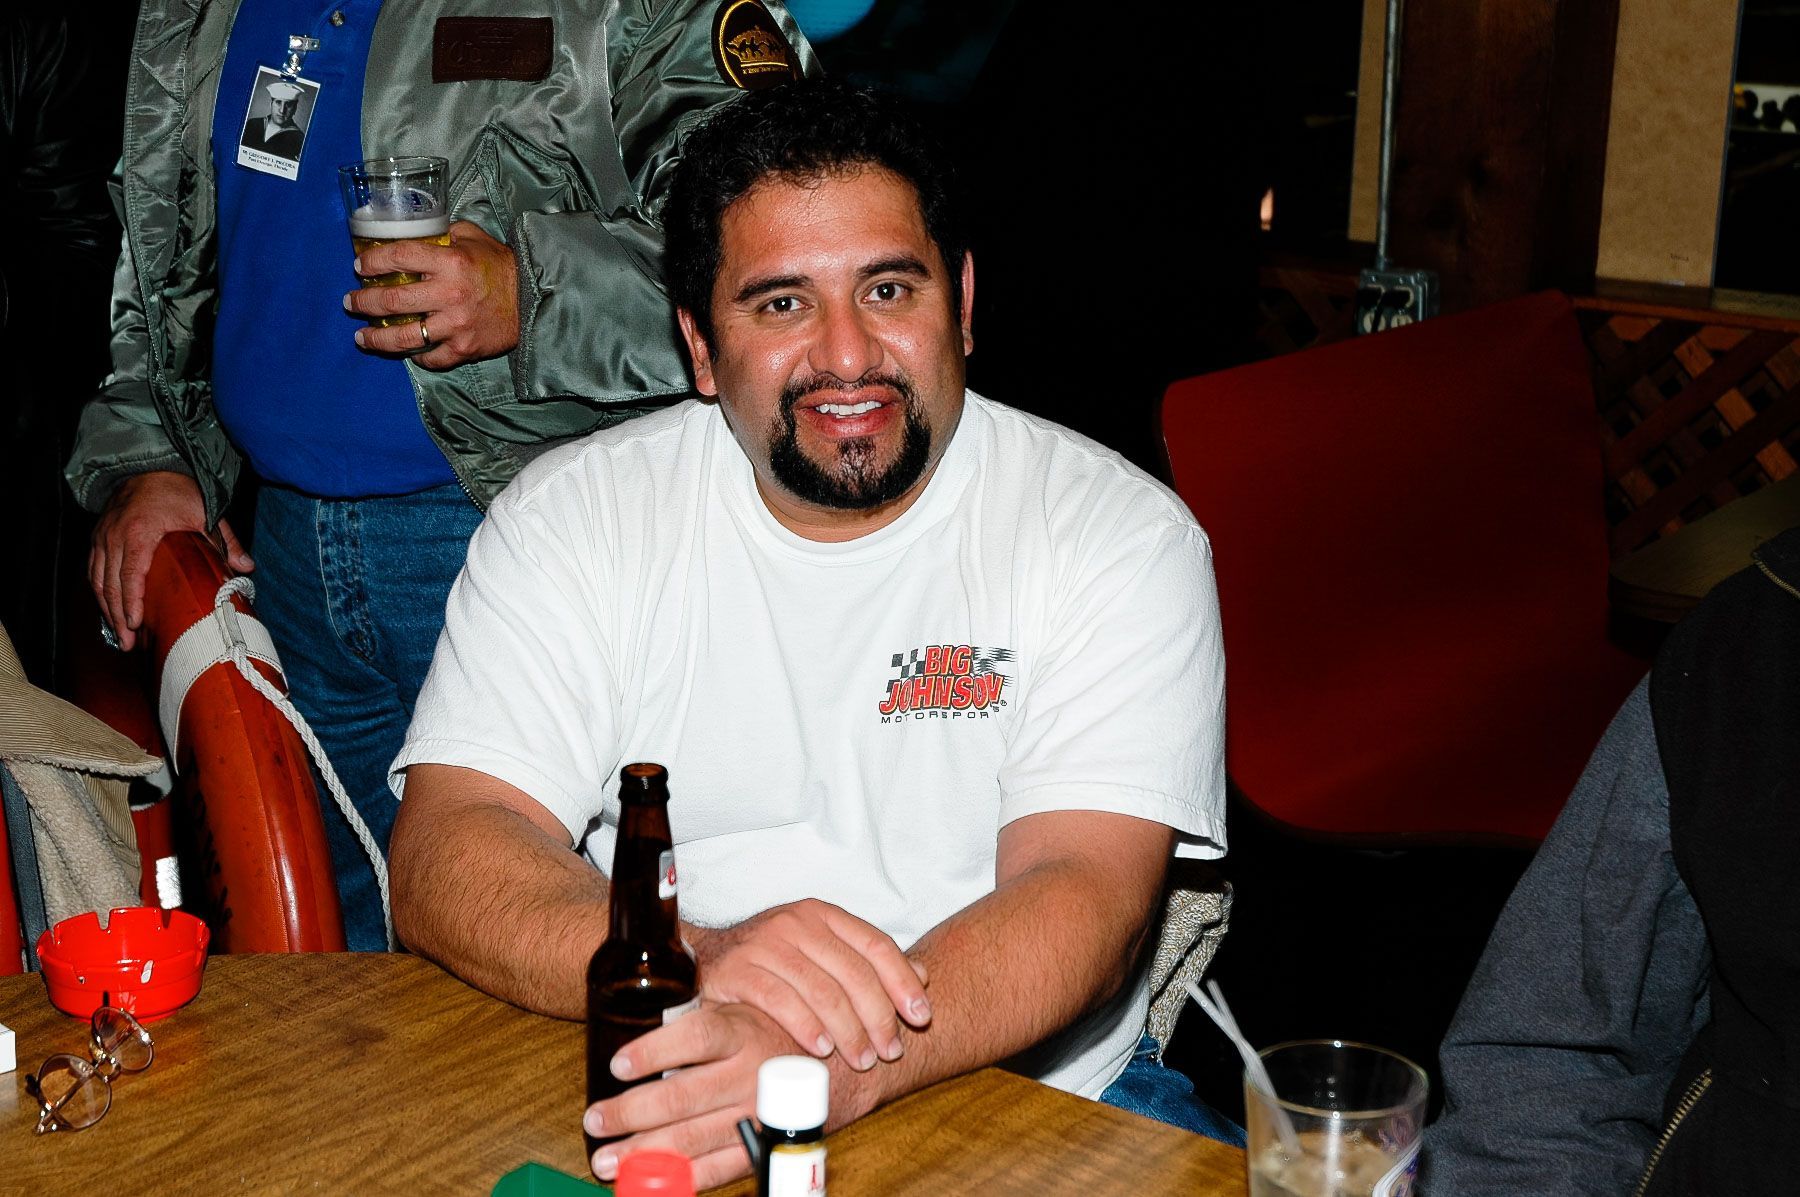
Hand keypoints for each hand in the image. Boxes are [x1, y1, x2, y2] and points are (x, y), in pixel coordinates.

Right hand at [89, 471, 252, 651]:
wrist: (150, 467)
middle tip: (129, 643)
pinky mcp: (98, 538)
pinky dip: (100, 593)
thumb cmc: (179, 491)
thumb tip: (247, 567)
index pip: (131, 572)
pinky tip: (110, 611)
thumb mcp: (206, 512)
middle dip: (118, 616)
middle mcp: (115, 535)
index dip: (131, 601)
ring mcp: (103, 537)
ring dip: (106, 609)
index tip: (135, 623)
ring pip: (98, 580)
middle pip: (110, 582)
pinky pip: (93, 571)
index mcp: (141, 531)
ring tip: (121, 636)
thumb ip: (225, 541)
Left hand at [345, 220, 518, 368]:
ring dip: (377, 337)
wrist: (535, 299)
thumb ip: (444, 234)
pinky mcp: (464, 348)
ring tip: (362, 336)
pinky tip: (406, 352)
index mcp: (450, 262)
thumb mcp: (474, 237)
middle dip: (363, 301)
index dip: (373, 262)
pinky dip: (417, 356)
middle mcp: (449, 294)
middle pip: (392, 301)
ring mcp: (455, 325)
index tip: (359, 266)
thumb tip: (417, 232)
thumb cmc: (502, 266)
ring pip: (404, 336)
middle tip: (350, 302)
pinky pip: (431, 357)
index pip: (398, 258)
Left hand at [584, 1003, 878, 1187]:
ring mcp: (759, 1114)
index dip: (655, 1051)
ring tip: (605, 1161)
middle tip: (594, 1120)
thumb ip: (704, 1009)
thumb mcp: (748, 1004)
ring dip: (645, 1152)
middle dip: (631, 1112)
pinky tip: (649, 1186)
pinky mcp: (766, 1144)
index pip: (696, 1035)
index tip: (618, 1063)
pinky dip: (684, 1181)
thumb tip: (643, 1001)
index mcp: (745, 1030)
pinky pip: (722, 1168)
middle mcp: (752, 1073)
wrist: (851, 1061)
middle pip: (684, 1096)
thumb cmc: (785, 1026)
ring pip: (695, 1139)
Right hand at [688, 899, 930, 1072]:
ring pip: (821, 990)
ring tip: (861, 1059)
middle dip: (878, 1017)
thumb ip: (868, 963)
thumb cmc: (771, 961)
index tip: (922, 1016)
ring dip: (848, 1030)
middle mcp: (796, 922)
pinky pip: (781, 1001)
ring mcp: (765, 943)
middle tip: (890, 1051)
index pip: (876, 945)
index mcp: (822, 914)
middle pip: (853, 972)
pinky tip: (821, 1050)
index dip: (903, 982)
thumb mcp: (821, 952)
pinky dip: (806, 1028)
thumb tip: (924, 976)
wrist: (701, 958)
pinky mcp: (737, 969)